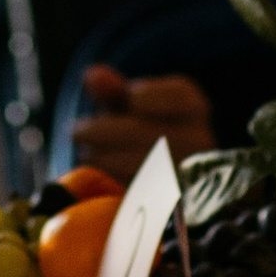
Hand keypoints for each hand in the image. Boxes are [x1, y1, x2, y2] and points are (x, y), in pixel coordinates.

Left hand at [72, 64, 215, 186]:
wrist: (157, 169)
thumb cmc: (140, 125)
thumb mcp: (127, 104)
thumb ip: (112, 89)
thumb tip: (92, 74)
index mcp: (194, 107)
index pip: (180, 96)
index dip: (147, 97)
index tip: (126, 98)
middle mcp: (200, 141)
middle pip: (154, 134)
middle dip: (106, 131)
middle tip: (75, 131)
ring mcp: (188, 173)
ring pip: (145, 166)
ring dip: (105, 159)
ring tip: (85, 153)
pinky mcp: (172, 202)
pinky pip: (139, 192)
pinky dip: (114, 180)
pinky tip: (97, 173)